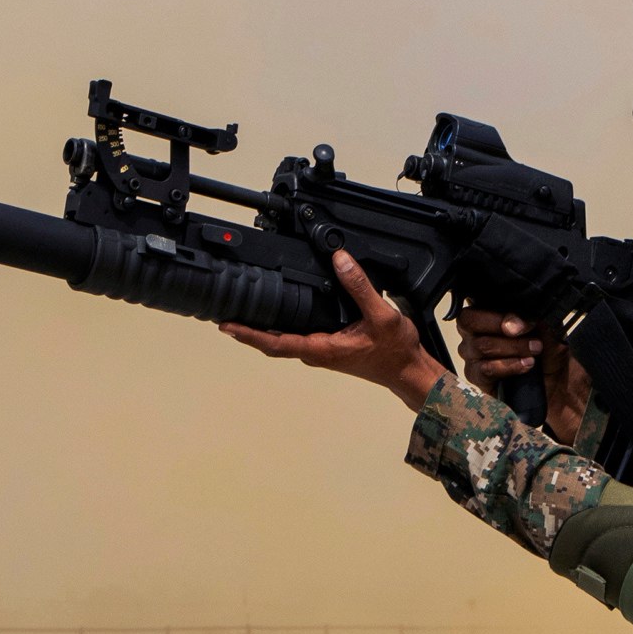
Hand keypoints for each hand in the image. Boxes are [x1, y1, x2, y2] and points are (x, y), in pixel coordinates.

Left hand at [218, 249, 447, 405]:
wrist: (408, 372)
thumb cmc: (396, 352)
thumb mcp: (381, 315)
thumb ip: (359, 287)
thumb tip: (341, 261)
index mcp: (323, 348)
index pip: (276, 343)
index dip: (249, 334)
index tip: (227, 326)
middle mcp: (317, 353)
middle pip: (272, 343)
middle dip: (247, 332)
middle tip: (224, 317)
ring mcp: (321, 352)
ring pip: (282, 342)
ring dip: (261, 331)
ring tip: (241, 315)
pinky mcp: (328, 348)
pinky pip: (296, 339)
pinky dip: (279, 329)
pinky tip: (276, 316)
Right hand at [449, 303, 559, 393]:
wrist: (553, 381)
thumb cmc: (544, 350)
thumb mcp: (546, 330)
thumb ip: (534, 319)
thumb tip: (522, 318)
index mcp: (485, 311)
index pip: (476, 301)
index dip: (499, 311)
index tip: (526, 322)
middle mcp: (472, 331)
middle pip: (469, 321)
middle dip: (500, 325)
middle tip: (528, 333)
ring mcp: (470, 353)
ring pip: (481, 345)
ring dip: (513, 347)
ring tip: (535, 350)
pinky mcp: (475, 375)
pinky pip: (485, 368)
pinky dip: (508, 366)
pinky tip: (526, 365)